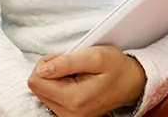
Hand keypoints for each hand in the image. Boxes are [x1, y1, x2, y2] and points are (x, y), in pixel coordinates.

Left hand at [28, 46, 145, 116]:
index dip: (47, 64)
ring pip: (42, 92)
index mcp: (73, 99)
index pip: (36, 81)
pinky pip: (51, 98)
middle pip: (37, 87)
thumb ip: (66, 62)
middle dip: (50, 71)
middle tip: (72, 66)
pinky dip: (59, 86)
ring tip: (76, 74)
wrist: (132, 82)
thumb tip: (42, 69)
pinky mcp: (69, 116)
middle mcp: (69, 114)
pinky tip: (76, 82)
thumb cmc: (116, 67)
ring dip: (55, 78)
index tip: (64, 60)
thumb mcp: (95, 56)